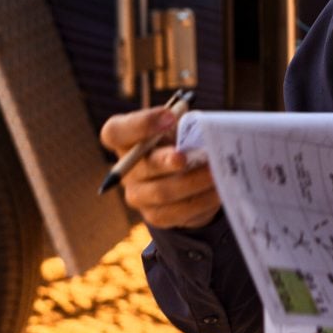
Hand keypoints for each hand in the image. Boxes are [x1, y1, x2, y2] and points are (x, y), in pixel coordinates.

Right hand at [98, 106, 221, 229]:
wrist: (184, 175)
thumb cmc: (179, 140)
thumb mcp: (178, 126)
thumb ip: (184, 124)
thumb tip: (204, 128)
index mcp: (125, 139)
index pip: (115, 131)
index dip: (140, 124)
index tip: (170, 116)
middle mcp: (125, 168)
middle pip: (140, 166)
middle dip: (165, 161)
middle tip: (185, 157)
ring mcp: (137, 195)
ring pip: (162, 192)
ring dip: (191, 182)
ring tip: (214, 172)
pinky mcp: (155, 216)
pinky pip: (178, 212)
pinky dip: (201, 200)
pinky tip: (217, 189)